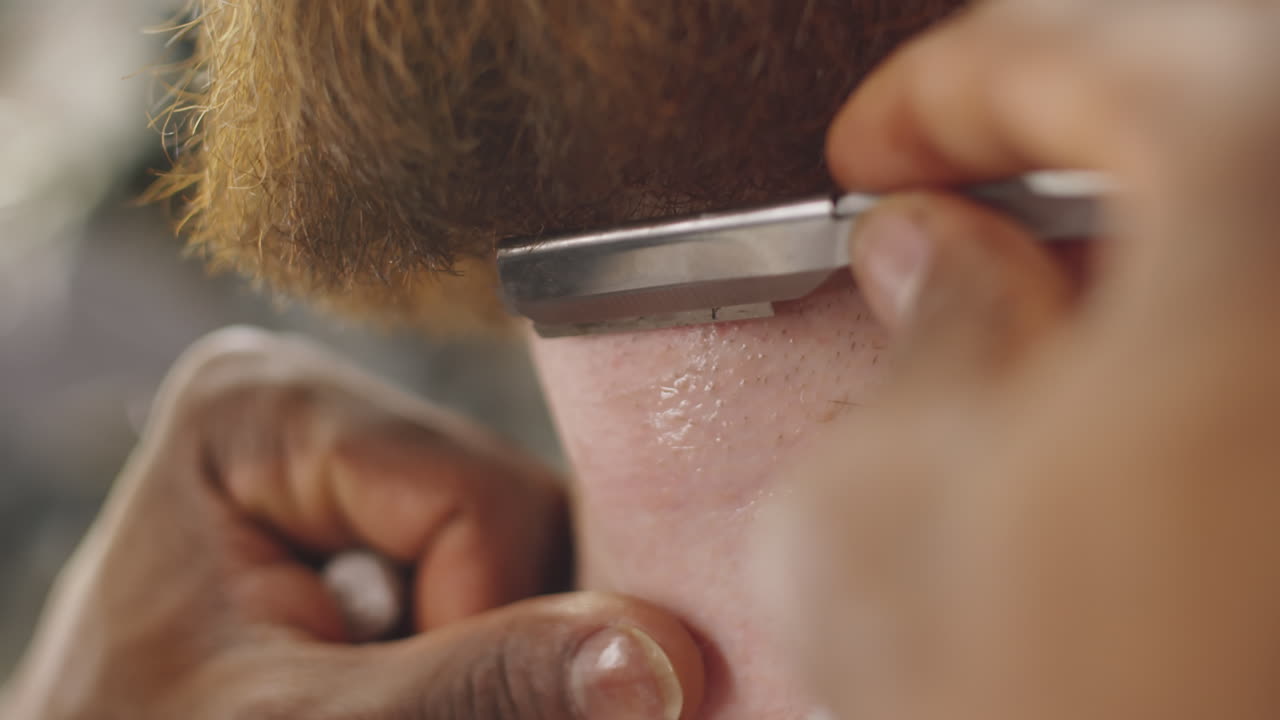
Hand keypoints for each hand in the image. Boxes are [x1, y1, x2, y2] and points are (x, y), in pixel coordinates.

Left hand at [1, 327, 701, 719]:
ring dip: (501, 652)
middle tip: (417, 706)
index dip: (490, 623)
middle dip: (499, 639)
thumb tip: (660, 661)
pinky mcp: (378, 519)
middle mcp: (321, 407)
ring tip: (406, 696)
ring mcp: (353, 462)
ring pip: (528, 550)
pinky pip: (500, 571)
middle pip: (514, 515)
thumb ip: (477, 689)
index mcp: (262, 404)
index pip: (477, 495)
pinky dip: (486, 649)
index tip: (406, 703)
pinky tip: (418, 679)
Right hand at [764, 2, 1279, 718]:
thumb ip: (913, 341)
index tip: (872, 149)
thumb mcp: (880, 525)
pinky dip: (1211, 316)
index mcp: (1260, 254)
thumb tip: (926, 253)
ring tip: (1037, 282)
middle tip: (958, 186)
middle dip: (1075, 112)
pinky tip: (1128, 388)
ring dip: (1154, 214)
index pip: (1110, 57)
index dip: (960, 82)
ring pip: (1271, 215)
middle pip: (1238, 95)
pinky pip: (1269, 347)